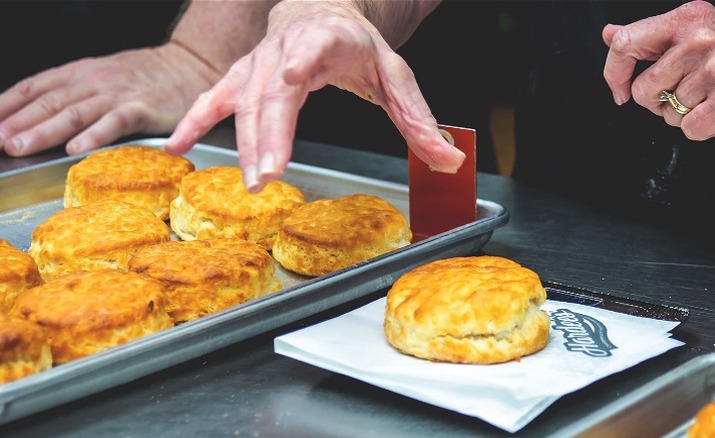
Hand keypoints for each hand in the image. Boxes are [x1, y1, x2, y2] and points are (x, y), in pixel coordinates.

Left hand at [0, 43, 219, 155]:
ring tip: (20, 146)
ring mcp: (116, 94)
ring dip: (43, 131)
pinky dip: (93, 136)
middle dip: (17, 122)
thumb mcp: (103, 76)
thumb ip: (75, 94)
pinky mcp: (141, 109)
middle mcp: (93, 81)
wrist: (189, 66)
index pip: (34, 87)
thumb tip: (39, 118)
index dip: (7, 105)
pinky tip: (75, 148)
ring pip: (73, 113)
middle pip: (48, 102)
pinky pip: (113, 123)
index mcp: (79, 74)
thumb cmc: (147, 78)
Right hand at [164, 0, 464, 192]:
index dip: (303, 58)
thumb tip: (450, 160)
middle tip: (270, 175)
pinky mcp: (241, 77)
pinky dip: (195, 122)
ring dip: (244, 145)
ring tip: (251, 184)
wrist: (319, 13)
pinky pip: (213, 100)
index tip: (293, 74)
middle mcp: (286, 48)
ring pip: (245, 102)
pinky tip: (178, 147)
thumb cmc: (357, 47)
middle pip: (274, 90)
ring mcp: (258, 63)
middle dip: (271, 133)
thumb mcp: (396, 77)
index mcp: (328, 39)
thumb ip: (419, 121)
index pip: (315, 45)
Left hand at [602, 0, 714, 139]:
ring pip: (666, 113)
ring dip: (684, 115)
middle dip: (658, 103)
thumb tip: (610, 33)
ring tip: (711, 99)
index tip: (620, 89)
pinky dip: (702, 129)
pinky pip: (689, 129)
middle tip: (688, 94)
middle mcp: (701, 38)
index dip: (614, 73)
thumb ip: (653, 37)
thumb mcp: (701, 34)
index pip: (625, 43)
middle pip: (643, 88)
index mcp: (690, 18)